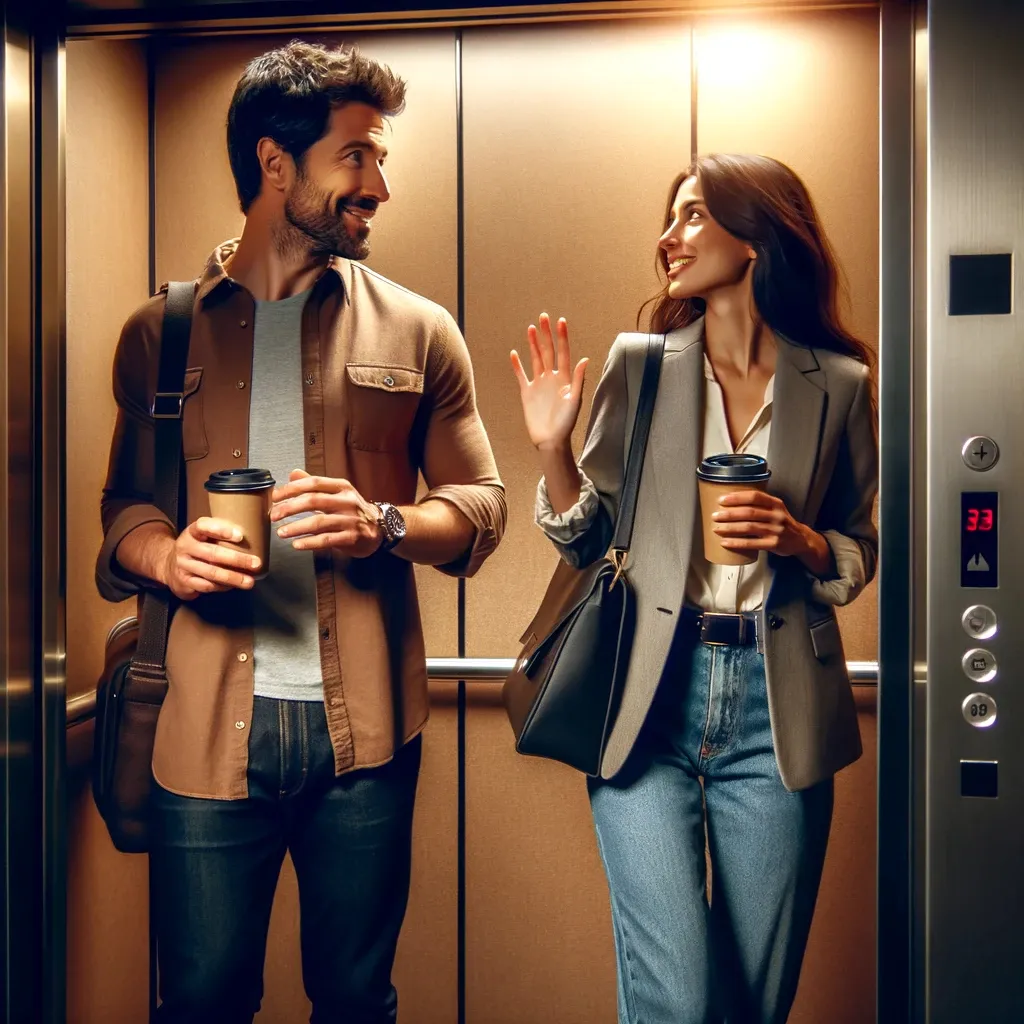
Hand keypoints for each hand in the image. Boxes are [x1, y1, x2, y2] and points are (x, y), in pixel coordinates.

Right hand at [162, 518, 261, 600]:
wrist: (169, 566)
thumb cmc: (196, 548)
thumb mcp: (203, 536)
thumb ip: (221, 533)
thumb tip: (254, 536)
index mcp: (191, 532)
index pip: (203, 526)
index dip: (221, 530)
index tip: (240, 536)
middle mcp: (184, 547)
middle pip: (212, 553)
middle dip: (237, 559)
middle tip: (256, 563)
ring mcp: (183, 566)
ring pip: (211, 573)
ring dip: (233, 578)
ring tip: (249, 581)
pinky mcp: (184, 582)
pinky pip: (206, 586)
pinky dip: (222, 587)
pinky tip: (233, 586)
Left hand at [270, 469, 381, 557]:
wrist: (380, 528)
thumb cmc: (353, 510)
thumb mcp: (337, 492)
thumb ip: (315, 484)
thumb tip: (293, 473)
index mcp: (341, 487)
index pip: (313, 483)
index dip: (291, 489)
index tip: (275, 496)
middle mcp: (347, 501)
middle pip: (314, 501)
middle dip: (290, 508)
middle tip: (274, 515)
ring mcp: (350, 520)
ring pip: (319, 522)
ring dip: (296, 527)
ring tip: (281, 532)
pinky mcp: (352, 537)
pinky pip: (327, 540)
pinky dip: (309, 542)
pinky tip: (297, 544)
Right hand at [510, 313, 587, 450]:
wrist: (551, 440)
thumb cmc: (566, 423)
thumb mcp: (575, 400)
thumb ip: (578, 379)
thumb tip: (584, 359)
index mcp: (565, 378)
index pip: (564, 352)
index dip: (562, 337)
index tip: (561, 320)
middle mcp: (552, 378)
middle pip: (548, 351)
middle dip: (546, 334)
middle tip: (544, 316)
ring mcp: (539, 384)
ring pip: (535, 359)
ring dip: (533, 344)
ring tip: (531, 328)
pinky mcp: (527, 392)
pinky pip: (521, 375)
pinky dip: (517, 365)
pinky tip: (514, 353)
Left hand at [711, 490, 830, 570]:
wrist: (800, 539)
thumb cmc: (782, 522)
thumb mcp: (776, 508)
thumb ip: (759, 504)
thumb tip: (731, 502)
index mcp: (776, 503)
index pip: (754, 496)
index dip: (737, 497)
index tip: (721, 500)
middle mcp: (777, 515)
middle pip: (749, 512)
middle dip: (729, 514)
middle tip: (715, 516)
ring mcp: (776, 530)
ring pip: (748, 527)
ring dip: (730, 528)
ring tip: (716, 528)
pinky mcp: (773, 544)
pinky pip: (751, 543)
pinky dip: (736, 543)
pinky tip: (725, 542)